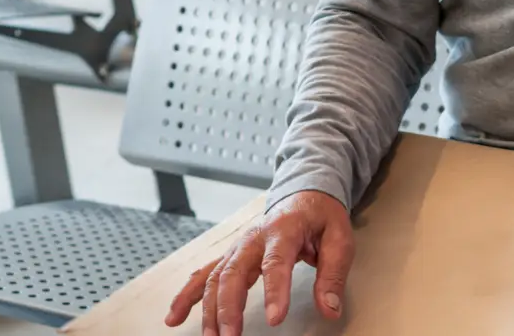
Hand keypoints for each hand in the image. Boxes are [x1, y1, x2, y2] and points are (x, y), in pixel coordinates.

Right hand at [165, 190, 353, 334]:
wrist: (303, 193)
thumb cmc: (320, 217)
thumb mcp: (339, 239)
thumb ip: (333, 275)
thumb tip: (330, 309)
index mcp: (284, 230)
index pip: (276, 261)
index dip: (275, 291)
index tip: (275, 319)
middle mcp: (254, 238)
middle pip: (234, 272)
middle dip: (229, 307)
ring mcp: (238, 247)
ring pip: (215, 277)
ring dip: (208, 308)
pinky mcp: (231, 256)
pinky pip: (204, 275)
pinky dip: (187, 296)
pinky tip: (174, 317)